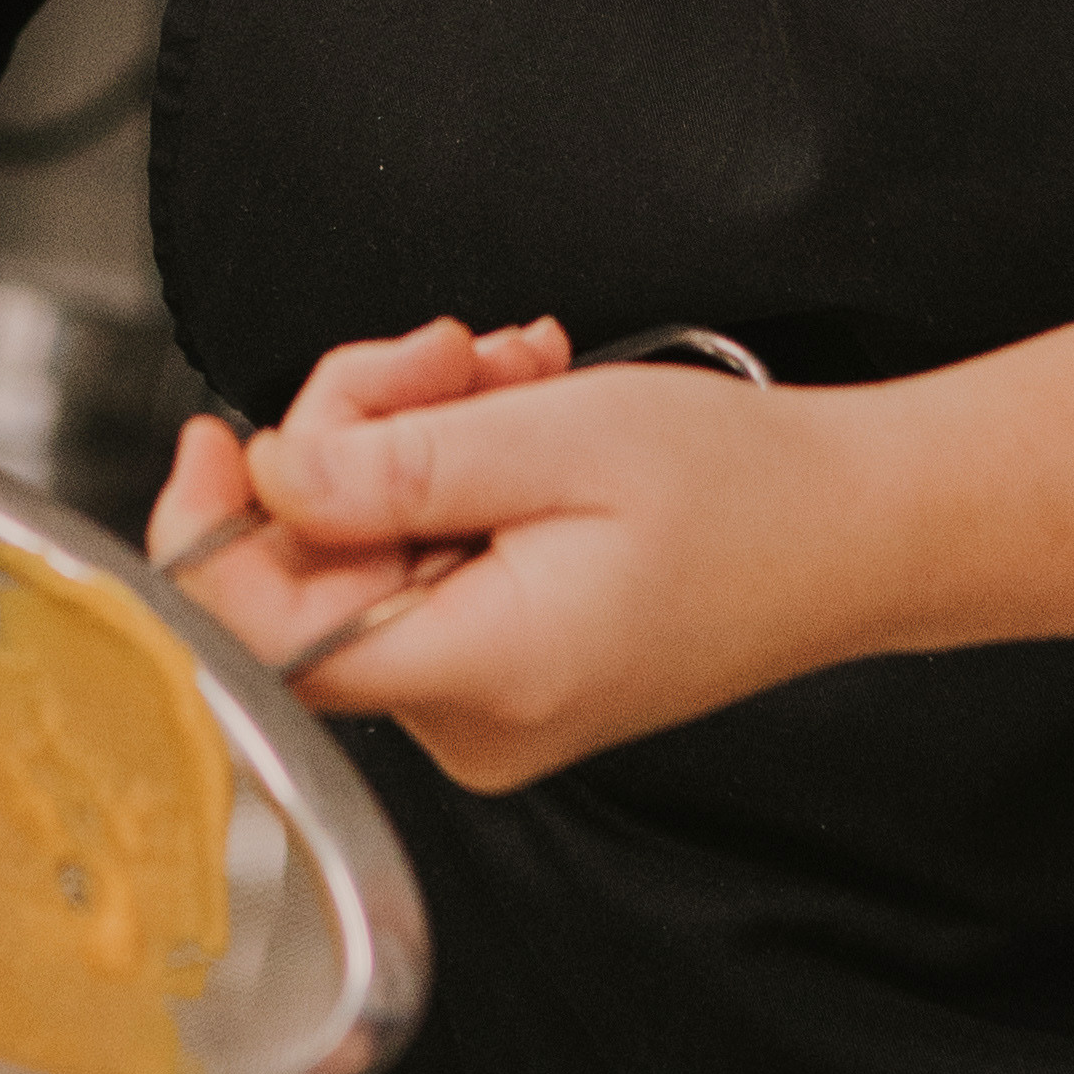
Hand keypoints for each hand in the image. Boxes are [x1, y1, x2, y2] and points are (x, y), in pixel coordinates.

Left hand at [150, 316, 892, 788]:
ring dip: (419, 437)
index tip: (216, 434)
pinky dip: (453, 477)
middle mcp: (467, 720)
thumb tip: (264, 477)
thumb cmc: (745, 489)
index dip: (212, 531)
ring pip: (367, 550)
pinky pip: (422, 564)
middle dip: (362, 433)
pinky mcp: (506, 672)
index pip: (260, 639)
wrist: (862, 529)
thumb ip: (390, 466)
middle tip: (455, 353)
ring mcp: (485, 705)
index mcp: (476, 677)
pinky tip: (521, 418)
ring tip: (516, 375)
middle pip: (316, 569)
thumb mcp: (551, 439)